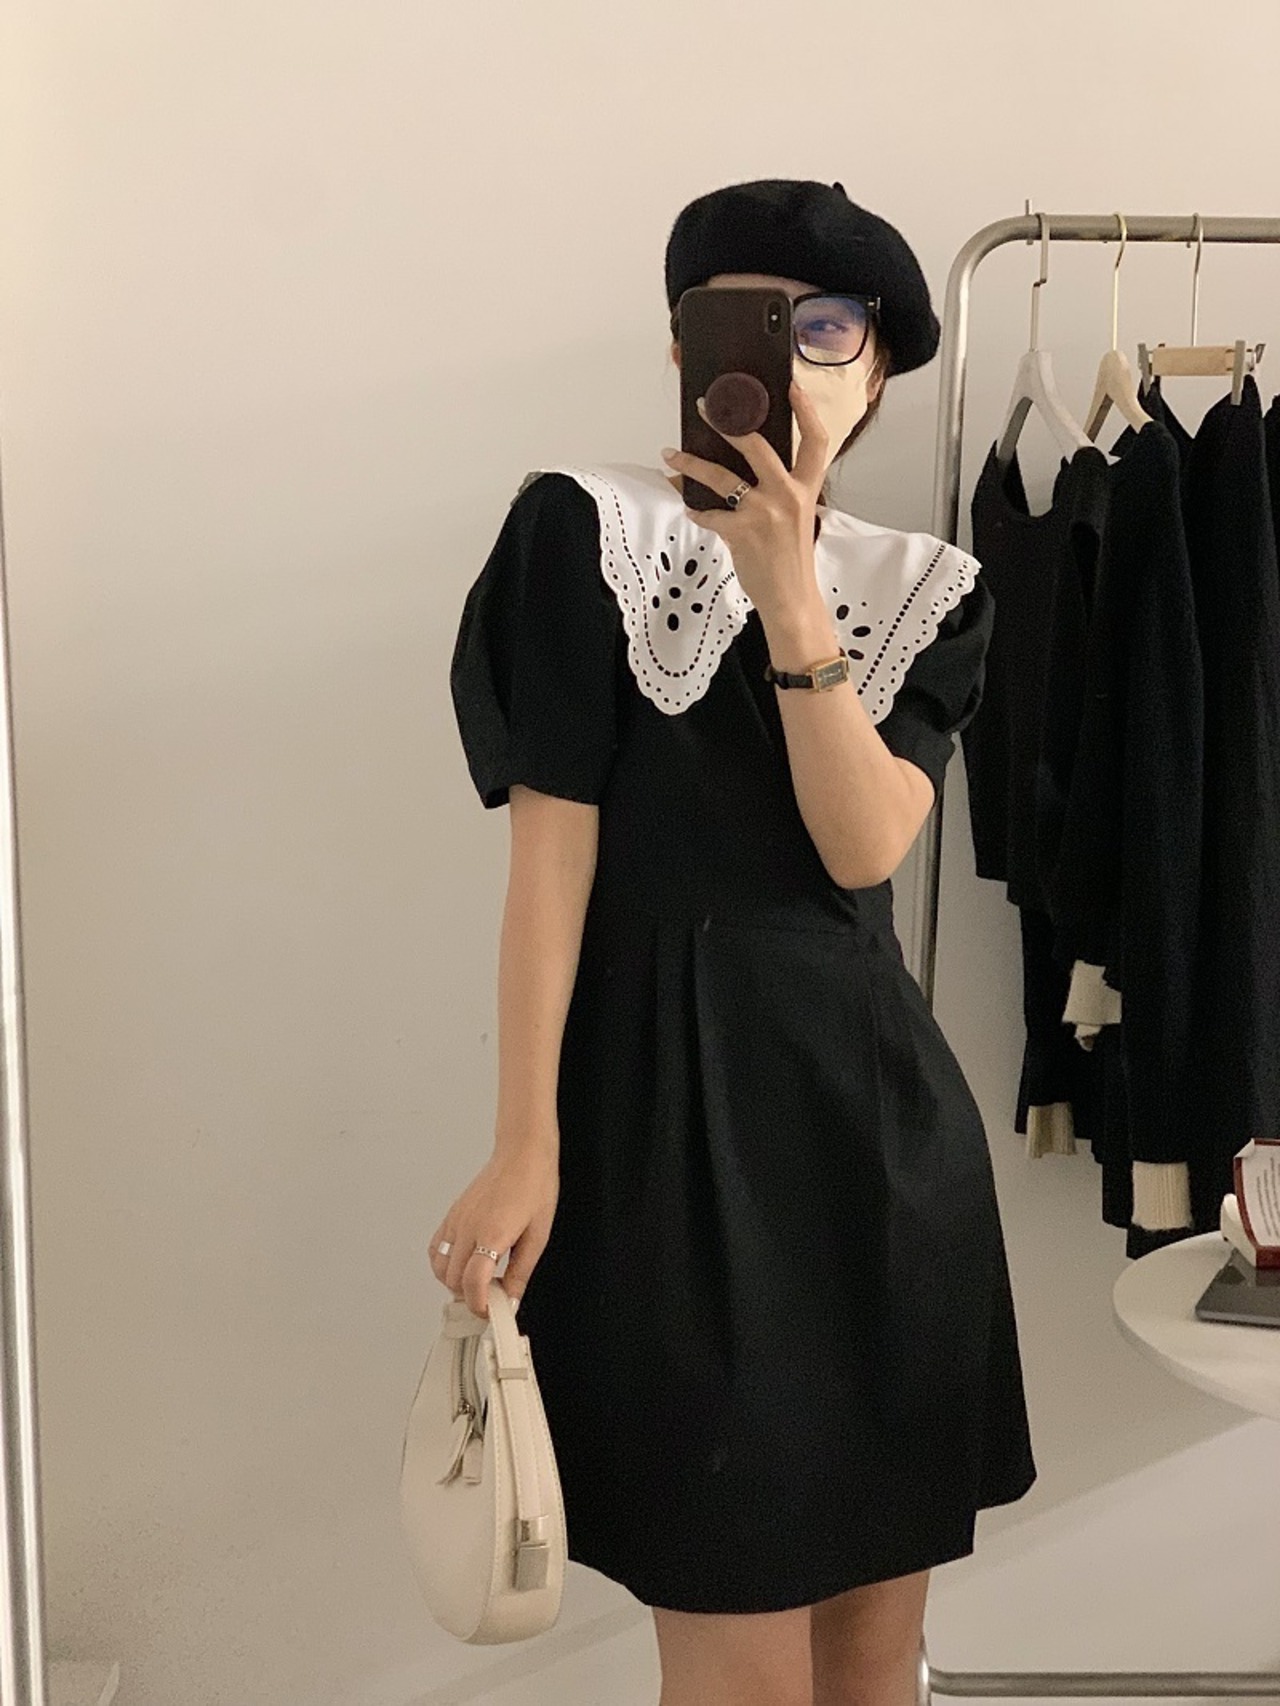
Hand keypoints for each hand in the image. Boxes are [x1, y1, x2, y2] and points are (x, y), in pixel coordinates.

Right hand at [428, 1146, 559, 1318]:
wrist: (522, 1154)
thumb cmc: (534, 1186)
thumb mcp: (538, 1236)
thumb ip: (520, 1272)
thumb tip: (510, 1300)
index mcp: (492, 1233)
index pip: (473, 1283)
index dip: (480, 1305)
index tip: (491, 1312)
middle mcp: (469, 1227)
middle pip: (453, 1280)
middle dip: (470, 1296)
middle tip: (491, 1297)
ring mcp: (457, 1220)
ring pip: (440, 1267)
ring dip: (455, 1282)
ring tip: (479, 1281)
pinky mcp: (452, 1214)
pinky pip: (436, 1248)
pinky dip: (444, 1264)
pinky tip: (464, 1263)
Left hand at [661, 377, 828, 619]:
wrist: (790, 599)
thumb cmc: (790, 559)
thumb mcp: (797, 518)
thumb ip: (779, 492)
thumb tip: (741, 471)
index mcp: (807, 489)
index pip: (816, 442)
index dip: (807, 411)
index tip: (792, 387)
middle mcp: (788, 495)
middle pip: (756, 445)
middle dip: (726, 423)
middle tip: (705, 408)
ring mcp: (764, 513)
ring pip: (720, 476)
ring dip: (690, 464)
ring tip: (671, 457)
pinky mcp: (741, 532)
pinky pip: (709, 513)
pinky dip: (696, 510)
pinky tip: (690, 506)